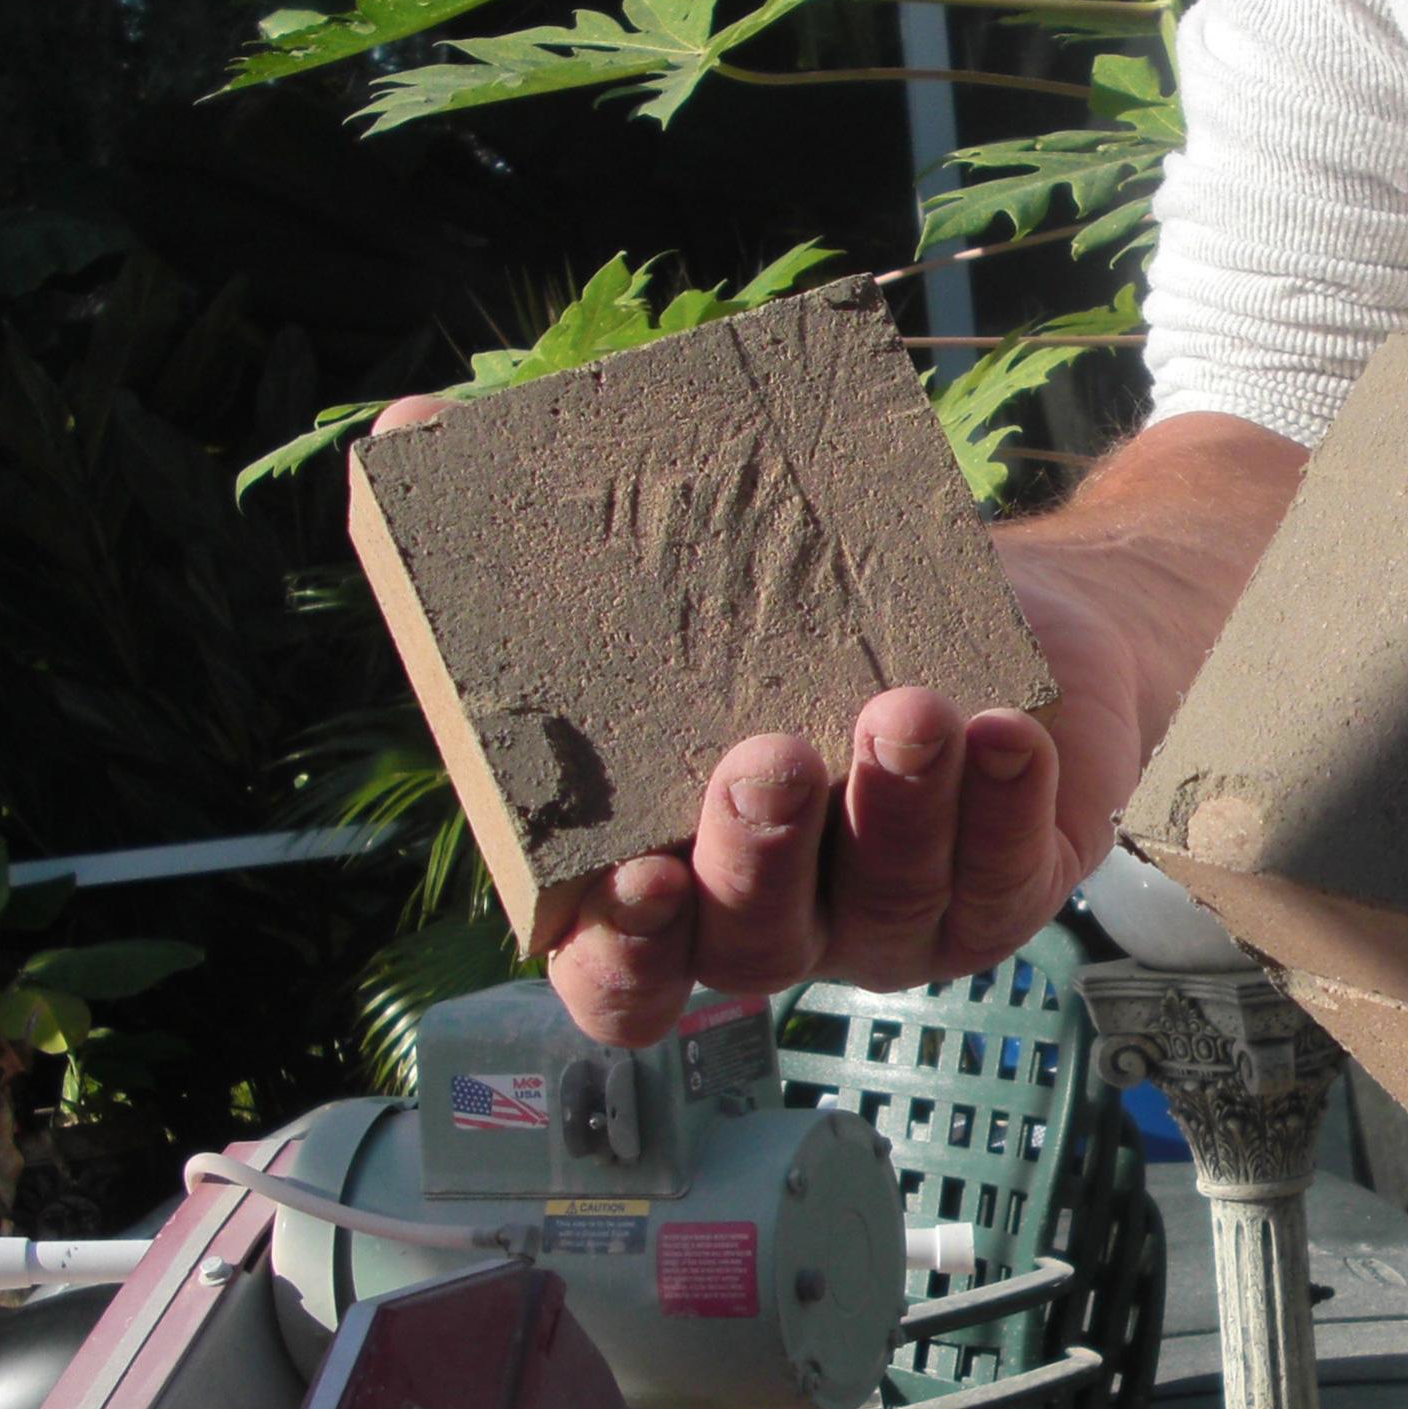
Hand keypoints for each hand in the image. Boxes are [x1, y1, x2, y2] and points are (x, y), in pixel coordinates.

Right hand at [360, 398, 1309, 1045]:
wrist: (996, 618)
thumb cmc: (804, 616)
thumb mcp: (680, 574)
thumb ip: (542, 533)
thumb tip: (402, 426)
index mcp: (668, 886)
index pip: (621, 981)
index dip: (624, 954)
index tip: (633, 878)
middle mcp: (775, 926)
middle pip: (754, 944)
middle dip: (757, 854)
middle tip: (765, 757)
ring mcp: (894, 925)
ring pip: (888, 903)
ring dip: (893, 811)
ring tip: (902, 710)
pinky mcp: (1004, 894)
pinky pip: (1005, 872)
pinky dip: (1002, 802)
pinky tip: (1001, 728)